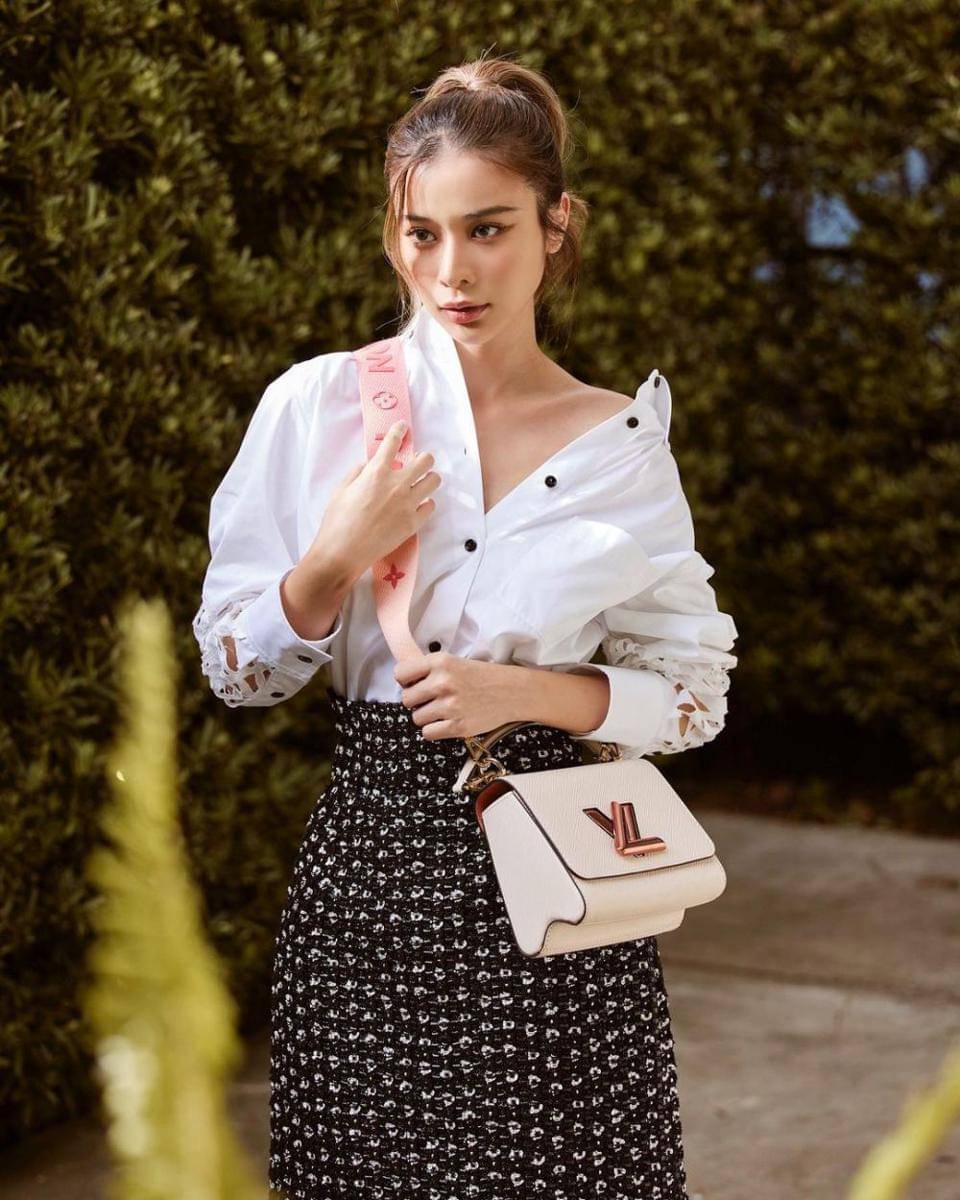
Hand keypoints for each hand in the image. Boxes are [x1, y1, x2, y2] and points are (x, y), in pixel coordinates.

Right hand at [305, 419, 440, 580]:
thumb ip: (357, 473)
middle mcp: (397, 484)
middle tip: (417, 463)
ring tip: (421, 484)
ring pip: (434, 481)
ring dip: (429, 479)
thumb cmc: (336, 521)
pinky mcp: (414, 523)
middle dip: (423, 458)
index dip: (400, 430)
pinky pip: (431, 506)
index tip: (403, 427)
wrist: (343, 553)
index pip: (393, 442)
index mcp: (376, 472)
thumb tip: (368, 464)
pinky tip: (417, 506)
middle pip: (426, 460)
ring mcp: (408, 504)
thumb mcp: (341, 490)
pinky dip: (425, 504)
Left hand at [394, 651, 517, 740]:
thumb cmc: (483, 677)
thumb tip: (403, 683)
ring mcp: (450, 706)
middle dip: (417, 701)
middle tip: (433, 700)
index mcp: (441, 662)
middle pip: (406, 699)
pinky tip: (447, 722)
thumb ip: (429, 669)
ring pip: (416, 718)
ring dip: (427, 717)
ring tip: (444, 711)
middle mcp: (443, 682)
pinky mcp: (458, 726)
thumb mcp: (455, 662)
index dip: (406, 681)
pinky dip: (435, 730)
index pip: (400, 673)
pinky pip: (428, 733)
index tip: (415, 684)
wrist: (513, 692)